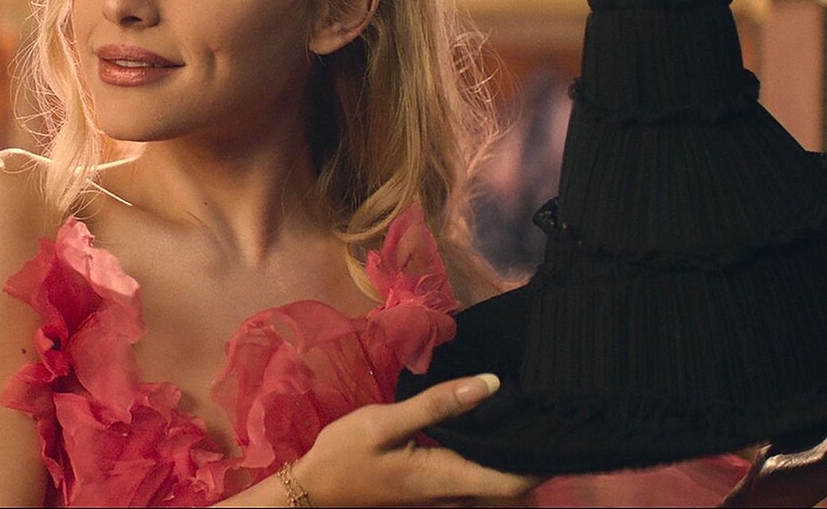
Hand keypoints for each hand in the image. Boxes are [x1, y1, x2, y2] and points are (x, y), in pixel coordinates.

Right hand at [294, 374, 537, 505]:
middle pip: (511, 478)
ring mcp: (444, 489)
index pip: (514, 481)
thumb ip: (438, 405)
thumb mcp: (386, 422)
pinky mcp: (433, 481)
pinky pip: (475, 467)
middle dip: (533, 447)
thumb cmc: (346, 454)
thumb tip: (491, 384)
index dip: (543, 460)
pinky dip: (490, 446)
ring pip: (494, 473)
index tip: (561, 426)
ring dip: (512, 446)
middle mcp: (454, 489)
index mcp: (448, 477)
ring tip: (525, 405)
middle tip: (549, 404)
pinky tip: (489, 417)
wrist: (314, 486)